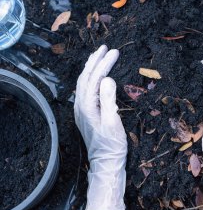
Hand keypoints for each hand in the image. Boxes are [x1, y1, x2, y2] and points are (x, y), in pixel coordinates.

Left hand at [74, 45, 127, 209]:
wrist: (106, 162)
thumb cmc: (112, 145)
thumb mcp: (113, 122)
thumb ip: (108, 100)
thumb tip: (107, 78)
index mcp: (87, 106)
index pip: (94, 78)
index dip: (104, 64)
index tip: (114, 52)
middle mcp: (81, 106)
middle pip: (85, 77)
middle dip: (95, 61)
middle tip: (105, 48)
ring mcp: (82, 110)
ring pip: (84, 83)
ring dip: (91, 68)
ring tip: (99, 56)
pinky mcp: (86, 113)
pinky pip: (86, 89)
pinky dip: (90, 77)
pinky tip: (95, 75)